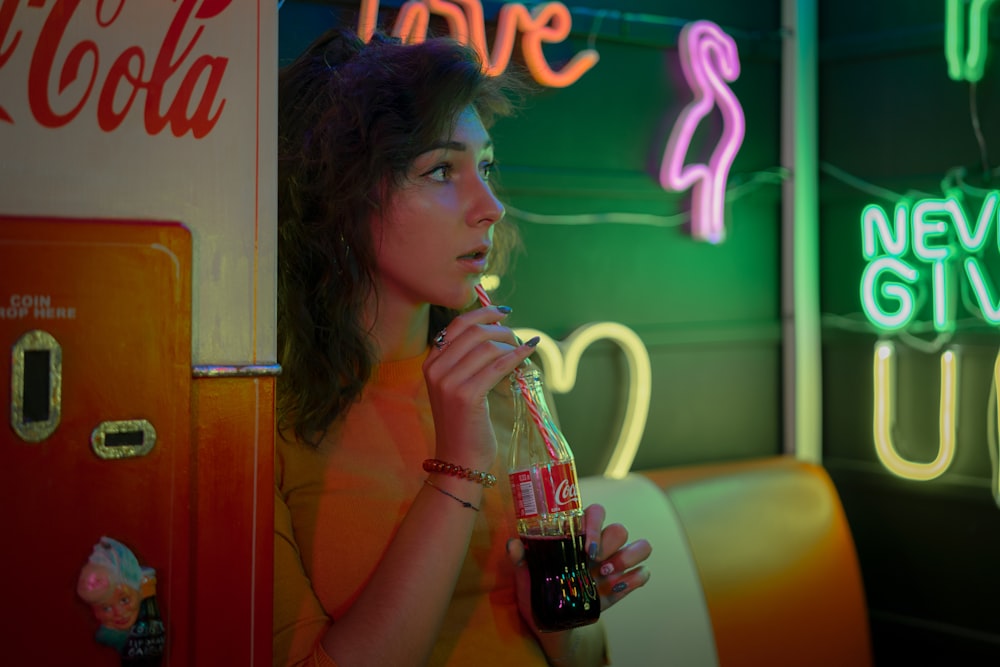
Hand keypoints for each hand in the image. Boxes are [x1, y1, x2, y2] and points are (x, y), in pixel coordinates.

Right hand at [422, 305, 534, 467]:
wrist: (459, 459)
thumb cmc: (465, 423)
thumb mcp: (459, 386)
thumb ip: (469, 361)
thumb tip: (500, 333)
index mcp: (431, 363)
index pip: (458, 324)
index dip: (483, 313)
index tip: (504, 314)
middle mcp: (436, 369)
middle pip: (474, 331)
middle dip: (501, 330)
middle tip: (518, 338)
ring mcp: (449, 382)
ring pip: (487, 347)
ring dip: (511, 345)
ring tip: (523, 352)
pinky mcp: (466, 395)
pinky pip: (497, 366)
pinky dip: (517, 356)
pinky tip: (528, 353)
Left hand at [506, 504, 651, 642]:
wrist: (551, 623)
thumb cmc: (537, 590)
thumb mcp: (526, 576)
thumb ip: (521, 558)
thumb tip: (513, 545)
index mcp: (577, 534)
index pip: (595, 512)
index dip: (596, 524)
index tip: (586, 547)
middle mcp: (599, 545)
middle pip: (619, 529)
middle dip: (611, 545)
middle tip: (595, 564)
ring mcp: (613, 563)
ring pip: (640, 546)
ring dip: (629, 558)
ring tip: (607, 575)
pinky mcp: (621, 585)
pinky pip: (642, 574)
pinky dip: (636, 579)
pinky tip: (619, 586)